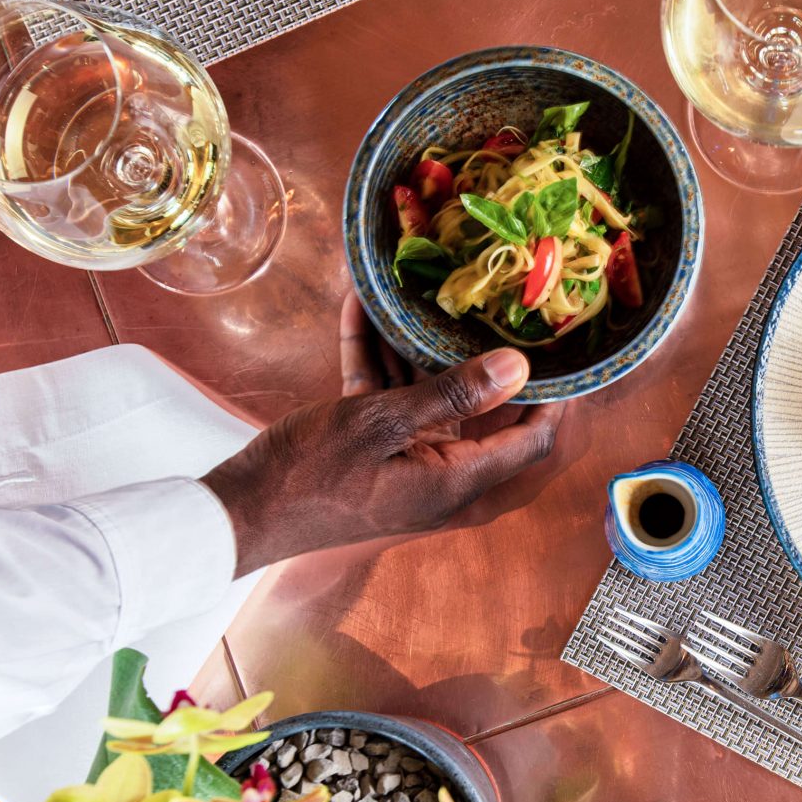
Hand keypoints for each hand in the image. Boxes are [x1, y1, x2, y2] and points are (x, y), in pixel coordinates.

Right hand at [203, 295, 565, 574]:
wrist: (239, 513)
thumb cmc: (310, 474)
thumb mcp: (382, 422)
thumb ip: (452, 394)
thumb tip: (519, 368)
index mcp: (456, 480)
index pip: (530, 439)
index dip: (553, 399)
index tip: (563, 351)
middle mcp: (440, 473)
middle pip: (480, 410)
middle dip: (484, 357)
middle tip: (498, 305)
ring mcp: (404, 458)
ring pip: (427, 393)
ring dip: (418, 344)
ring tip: (425, 287)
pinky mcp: (370, 446)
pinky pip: (385, 395)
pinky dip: (376, 355)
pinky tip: (364, 302)